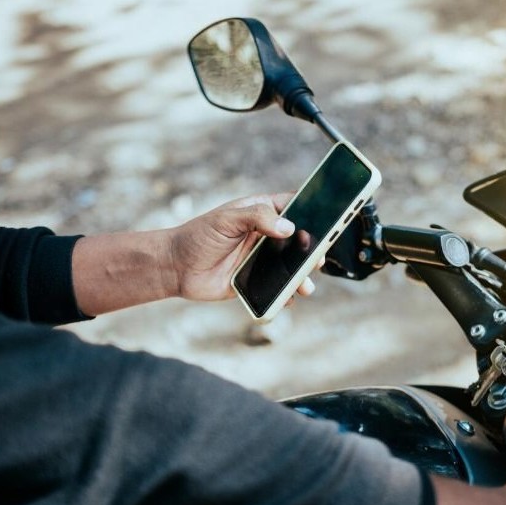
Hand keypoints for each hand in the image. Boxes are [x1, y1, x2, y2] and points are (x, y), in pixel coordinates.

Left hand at [71, 193, 318, 316]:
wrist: (175, 268)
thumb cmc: (198, 236)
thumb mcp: (227, 219)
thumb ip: (257, 218)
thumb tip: (288, 227)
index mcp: (261, 213)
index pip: (294, 207)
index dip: (313, 210)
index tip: (330, 216)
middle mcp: (265, 235)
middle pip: (300, 240)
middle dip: (313, 249)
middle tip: (317, 257)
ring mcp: (262, 259)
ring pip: (292, 266)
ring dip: (303, 276)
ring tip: (306, 285)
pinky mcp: (255, 281)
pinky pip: (278, 288)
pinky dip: (287, 294)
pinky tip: (290, 297)